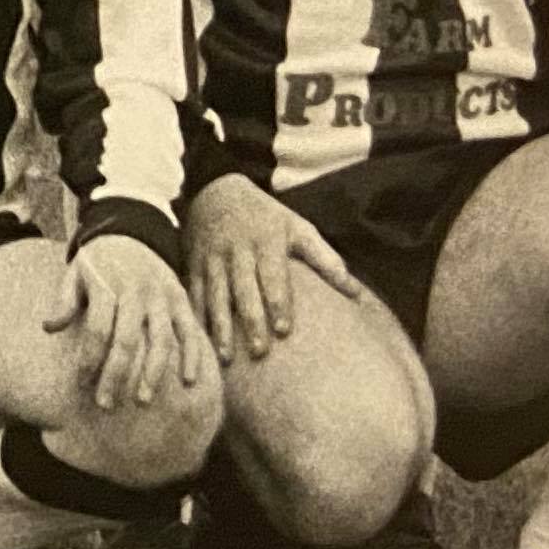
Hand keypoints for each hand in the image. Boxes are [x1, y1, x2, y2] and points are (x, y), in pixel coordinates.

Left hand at [48, 235, 208, 412]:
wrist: (131, 230)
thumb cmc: (98, 262)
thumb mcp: (75, 273)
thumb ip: (64, 301)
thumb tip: (48, 328)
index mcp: (108, 285)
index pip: (98, 328)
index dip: (89, 357)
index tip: (80, 382)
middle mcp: (136, 292)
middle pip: (127, 339)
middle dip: (116, 374)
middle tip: (106, 404)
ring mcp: (162, 296)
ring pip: (160, 339)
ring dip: (153, 372)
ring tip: (142, 400)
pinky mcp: (181, 299)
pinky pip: (190, 330)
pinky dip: (192, 355)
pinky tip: (187, 381)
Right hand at [186, 176, 351, 365]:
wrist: (215, 190)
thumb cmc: (265, 217)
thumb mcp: (297, 227)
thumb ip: (324, 258)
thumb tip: (355, 291)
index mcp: (265, 242)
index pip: (273, 275)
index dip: (278, 302)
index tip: (285, 329)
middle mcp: (237, 252)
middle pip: (244, 289)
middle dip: (250, 320)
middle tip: (259, 351)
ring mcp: (212, 260)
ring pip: (216, 296)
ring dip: (220, 327)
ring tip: (227, 358)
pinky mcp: (193, 266)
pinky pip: (193, 294)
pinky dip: (196, 319)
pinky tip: (201, 343)